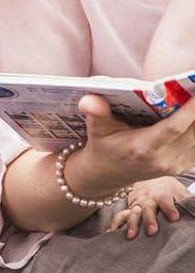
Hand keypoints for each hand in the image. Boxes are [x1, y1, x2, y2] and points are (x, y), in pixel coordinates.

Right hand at [74, 91, 194, 188]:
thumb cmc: (103, 146)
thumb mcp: (96, 129)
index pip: (173, 129)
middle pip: (194, 133)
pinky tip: (193, 115)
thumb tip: (90, 99)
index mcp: (143, 148)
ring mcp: (176, 164)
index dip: (189, 111)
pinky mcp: (184, 165)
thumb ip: (95, 113)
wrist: (108, 173)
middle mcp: (163, 158)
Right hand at [107, 176, 190, 238]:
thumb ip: (190, 202)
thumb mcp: (181, 193)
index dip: (169, 208)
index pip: (166, 199)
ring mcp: (136, 203)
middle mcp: (147, 198)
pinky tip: (110, 233)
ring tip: (132, 236)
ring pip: (133, 212)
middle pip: (147, 207)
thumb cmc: (170, 190)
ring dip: (132, 223)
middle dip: (149, 219)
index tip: (175, 218)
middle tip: (153, 232)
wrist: (152, 179)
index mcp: (162, 193)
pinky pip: (121, 216)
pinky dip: (115, 224)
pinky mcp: (128, 208)